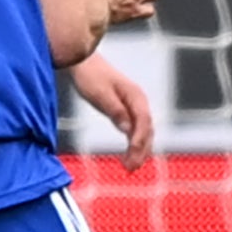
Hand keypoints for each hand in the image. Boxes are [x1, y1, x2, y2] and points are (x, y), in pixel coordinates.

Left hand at [68, 56, 156, 171]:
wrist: (83, 62)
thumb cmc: (90, 76)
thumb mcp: (100, 94)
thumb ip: (115, 111)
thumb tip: (128, 129)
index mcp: (135, 96)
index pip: (143, 122)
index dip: (139, 140)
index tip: (132, 154)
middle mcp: (139, 102)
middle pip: (147, 130)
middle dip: (141, 151)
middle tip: (131, 168)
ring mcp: (134, 106)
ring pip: (143, 132)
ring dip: (139, 151)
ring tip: (130, 167)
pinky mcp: (127, 110)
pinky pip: (136, 130)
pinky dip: (134, 144)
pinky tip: (129, 155)